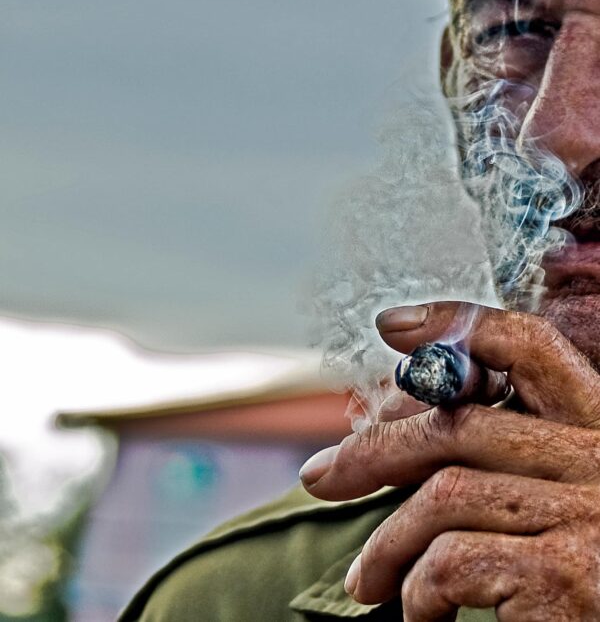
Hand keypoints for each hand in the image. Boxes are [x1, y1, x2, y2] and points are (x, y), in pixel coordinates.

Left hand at [300, 302, 599, 620]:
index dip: (457, 325)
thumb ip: (506, 449)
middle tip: (320, 476)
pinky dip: (419, 589)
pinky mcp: (568, 573)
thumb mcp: (560, 493)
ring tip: (366, 581)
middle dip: (375, 450)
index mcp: (599, 424)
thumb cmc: (586, 573)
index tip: (392, 325)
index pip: (530, 345)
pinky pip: (453, 559)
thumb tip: (397, 415)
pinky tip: (422, 614)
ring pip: (445, 494)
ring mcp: (590, 511)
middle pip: (461, 423)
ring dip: (388, 542)